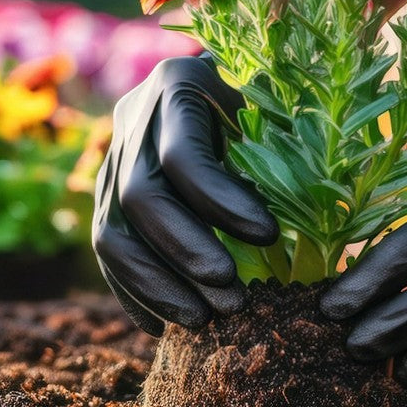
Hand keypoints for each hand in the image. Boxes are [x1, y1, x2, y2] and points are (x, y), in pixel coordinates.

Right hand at [93, 56, 278, 334]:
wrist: (218, 92)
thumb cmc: (265, 105)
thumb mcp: (275, 114)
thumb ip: (282, 154)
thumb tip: (304, 228)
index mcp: (177, 82)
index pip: (183, 154)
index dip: (222, 202)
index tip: (269, 236)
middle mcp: (133, 117)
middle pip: (140, 197)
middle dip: (187, 254)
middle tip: (233, 298)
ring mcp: (109, 158)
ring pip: (111, 232)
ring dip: (159, 285)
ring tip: (206, 319)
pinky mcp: (102, 196)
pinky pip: (106, 253)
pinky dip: (136, 292)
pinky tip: (168, 324)